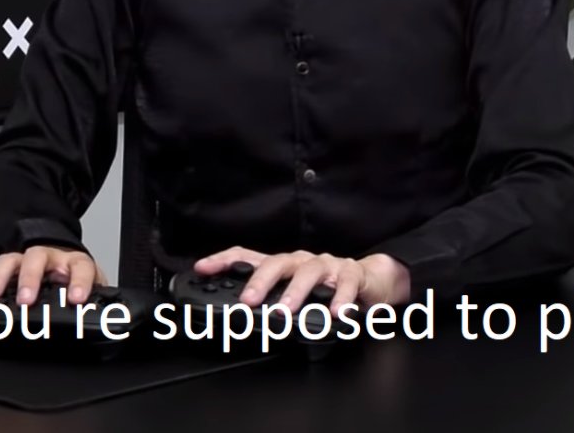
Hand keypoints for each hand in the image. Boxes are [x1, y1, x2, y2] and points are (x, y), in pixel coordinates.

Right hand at [0, 246, 106, 305]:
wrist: (62, 259)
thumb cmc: (75, 279)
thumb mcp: (92, 290)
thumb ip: (98, 304)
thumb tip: (109, 324)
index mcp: (74, 263)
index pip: (81, 268)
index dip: (79, 283)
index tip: (76, 299)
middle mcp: (48, 257)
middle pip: (37, 258)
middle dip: (30, 279)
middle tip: (26, 300)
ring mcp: (25, 260)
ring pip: (10, 261)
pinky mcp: (6, 268)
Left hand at [193, 247, 411, 313]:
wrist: (372, 280)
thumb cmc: (327, 287)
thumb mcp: (295, 294)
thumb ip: (272, 302)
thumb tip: (239, 317)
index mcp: (284, 266)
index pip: (248, 256)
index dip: (223, 260)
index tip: (202, 268)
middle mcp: (302, 262)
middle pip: (277, 262)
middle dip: (260, 282)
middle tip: (249, 302)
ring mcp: (327, 266)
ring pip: (309, 272)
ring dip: (296, 292)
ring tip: (286, 311)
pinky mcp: (353, 274)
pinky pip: (346, 284)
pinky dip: (340, 299)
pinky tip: (336, 313)